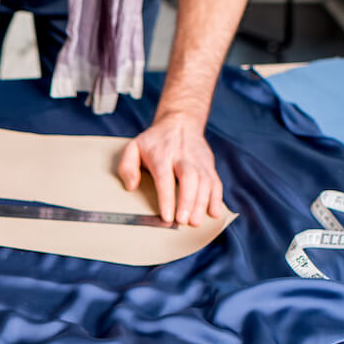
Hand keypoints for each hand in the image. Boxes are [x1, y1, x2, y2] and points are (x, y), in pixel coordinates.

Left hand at [117, 112, 223, 226]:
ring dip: (202, 203)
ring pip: (204, 181)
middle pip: (189, 178)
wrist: (180, 122)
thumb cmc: (154, 141)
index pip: (165, 178)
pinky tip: (214, 212)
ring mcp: (198, 161)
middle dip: (188, 201)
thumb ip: (127, 166)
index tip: (167, 216)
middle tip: (183, 221)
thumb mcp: (133, 147)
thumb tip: (131, 186)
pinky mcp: (208, 164)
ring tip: (195, 222)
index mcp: (162, 155)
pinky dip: (216, 198)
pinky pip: (215, 181)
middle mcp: (182, 157)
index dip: (167, 198)